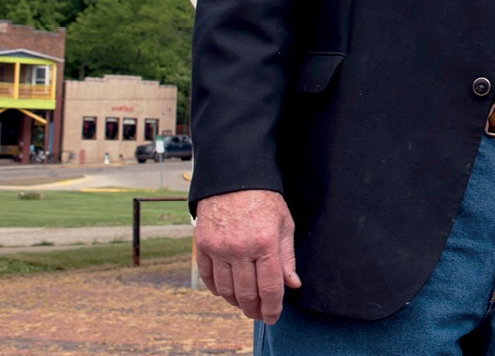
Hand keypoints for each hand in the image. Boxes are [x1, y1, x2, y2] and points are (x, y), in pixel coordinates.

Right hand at [195, 189, 301, 323]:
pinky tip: (225, 291)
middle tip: (259, 314)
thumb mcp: (284, 224)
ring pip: (226, 290)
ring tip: (244, 304)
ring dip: (236, 302)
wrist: (234, 177)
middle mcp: (240, 249)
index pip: (270, 287)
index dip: (272, 307)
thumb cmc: (265, 199)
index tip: (273, 317)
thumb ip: (287, 257)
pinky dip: (217, 289)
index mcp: (265, 243)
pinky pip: (208, 277)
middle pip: (246, 293)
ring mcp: (218, 248)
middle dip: (254, 309)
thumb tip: (292, 284)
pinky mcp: (202, 245)